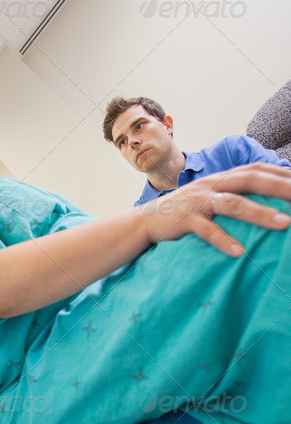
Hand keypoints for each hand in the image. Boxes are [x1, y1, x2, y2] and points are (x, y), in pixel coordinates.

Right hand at [139, 162, 290, 255]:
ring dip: (259, 213)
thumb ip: (235, 191)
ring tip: (284, 224)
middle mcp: (212, 184)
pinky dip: (223, 240)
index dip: (281, 174)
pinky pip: (206, 230)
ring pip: (232, 204)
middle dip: (280, 187)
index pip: (257, 170)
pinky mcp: (184, 220)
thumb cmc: (187, 210)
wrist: (146, 220)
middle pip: (250, 180)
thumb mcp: (212, 195)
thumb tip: (267, 195)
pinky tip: (239, 253)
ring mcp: (198, 201)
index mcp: (221, 178)